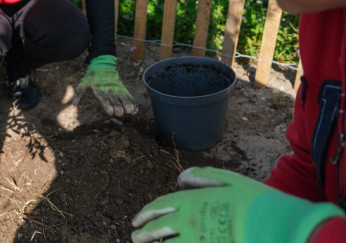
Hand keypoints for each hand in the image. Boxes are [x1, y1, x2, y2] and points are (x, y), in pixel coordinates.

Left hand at [72, 55, 136, 115]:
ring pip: (123, 96)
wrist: (102, 65)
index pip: (104, 97)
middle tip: (120, 113)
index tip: (111, 112)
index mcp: (99, 88)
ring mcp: (116, 87)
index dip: (107, 105)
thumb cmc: (91, 77)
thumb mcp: (83, 83)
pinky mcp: (121, 87)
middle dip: (118, 106)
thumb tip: (73, 104)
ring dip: (127, 104)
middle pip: (115, 98)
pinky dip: (132, 102)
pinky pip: (128, 95)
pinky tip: (135, 109)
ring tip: (130, 111)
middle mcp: (108, 88)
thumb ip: (78, 93)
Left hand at [131, 167, 344, 242]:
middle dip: (143, 232)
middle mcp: (189, 222)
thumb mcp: (229, 180)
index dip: (146, 213)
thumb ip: (202, 175)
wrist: (277, 227)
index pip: (160, 206)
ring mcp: (196, 241)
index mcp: (192, 200)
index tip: (136, 220)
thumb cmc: (255, 201)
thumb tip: (180, 177)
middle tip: (135, 236)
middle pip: (158, 228)